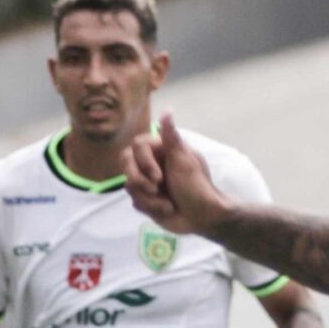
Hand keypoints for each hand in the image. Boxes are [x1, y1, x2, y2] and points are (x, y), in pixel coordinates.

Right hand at [125, 113, 228, 235]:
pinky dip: (151, 208)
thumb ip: (171, 138)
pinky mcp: (146, 200)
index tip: (158, 177)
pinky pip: (135, 202)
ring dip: (150, 199)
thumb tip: (167, 110)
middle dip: (139, 181)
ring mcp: (147, 182)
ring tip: (169, 204)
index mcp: (161, 150)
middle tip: (156, 190)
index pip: (136, 146)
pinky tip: (166, 209)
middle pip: (126, 164)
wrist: (202, 217)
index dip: (143, 162)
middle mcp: (151, 164)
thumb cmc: (196, 186)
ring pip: (130, 186)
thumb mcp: (184, 161)